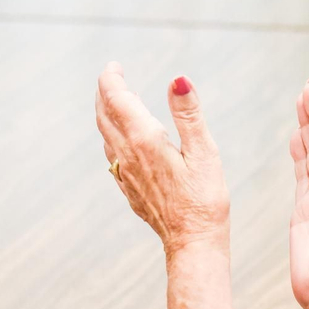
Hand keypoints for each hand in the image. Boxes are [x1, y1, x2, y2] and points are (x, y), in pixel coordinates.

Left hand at [95, 64, 228, 255]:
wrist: (192, 242)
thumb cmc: (204, 199)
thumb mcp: (204, 152)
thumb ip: (188, 113)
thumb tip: (178, 79)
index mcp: (144, 141)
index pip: (116, 99)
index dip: (111, 78)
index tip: (115, 66)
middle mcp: (127, 156)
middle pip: (104, 115)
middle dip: (105, 91)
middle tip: (112, 76)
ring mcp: (124, 174)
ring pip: (105, 134)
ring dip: (105, 112)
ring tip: (115, 99)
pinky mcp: (128, 189)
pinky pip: (111, 154)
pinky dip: (111, 135)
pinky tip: (122, 138)